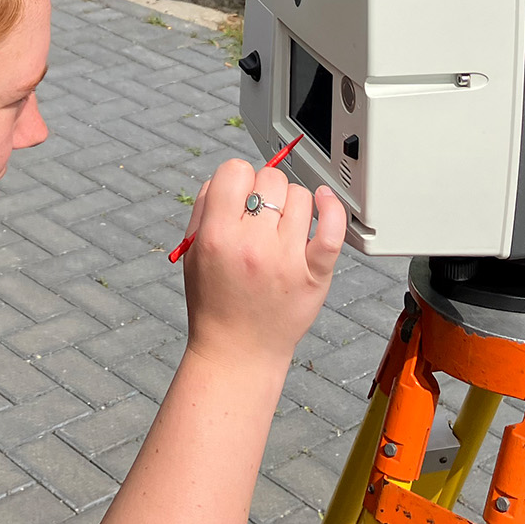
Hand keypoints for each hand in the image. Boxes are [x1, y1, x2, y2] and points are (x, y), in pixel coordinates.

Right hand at [178, 157, 344, 372]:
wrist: (238, 352)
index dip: (237, 179)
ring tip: (282, 226)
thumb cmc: (214, 302)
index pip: (234, 171)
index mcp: (217, 237)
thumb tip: (229, 178)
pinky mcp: (315, 275)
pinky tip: (324, 201)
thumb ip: (205, 208)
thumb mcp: (193, 251)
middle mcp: (252, 246)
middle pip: (269, 179)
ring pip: (300, 196)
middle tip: (260, 216)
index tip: (240, 194)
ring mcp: (287, 260)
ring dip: (291, 203)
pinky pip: (332, 229)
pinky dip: (332, 207)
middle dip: (263, 191)